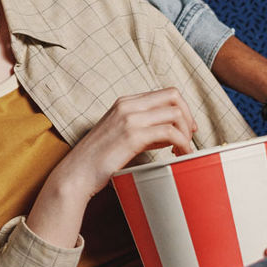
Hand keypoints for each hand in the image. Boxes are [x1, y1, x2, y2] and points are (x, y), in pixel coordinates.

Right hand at [52, 88, 197, 199]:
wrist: (76, 173)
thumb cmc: (98, 159)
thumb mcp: (121, 135)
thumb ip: (144, 128)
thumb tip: (170, 132)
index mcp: (125, 102)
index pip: (165, 93)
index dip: (182, 109)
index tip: (186, 128)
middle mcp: (127, 105)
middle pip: (174, 97)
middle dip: (189, 117)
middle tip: (190, 137)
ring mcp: (129, 119)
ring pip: (175, 113)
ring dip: (186, 133)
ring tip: (185, 150)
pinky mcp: (132, 136)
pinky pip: (169, 132)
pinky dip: (182, 143)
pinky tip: (180, 155)